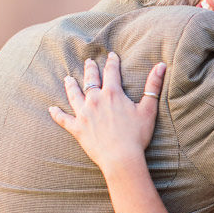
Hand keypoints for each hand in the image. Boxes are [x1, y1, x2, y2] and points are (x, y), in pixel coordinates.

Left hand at [49, 52, 165, 173]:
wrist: (121, 157)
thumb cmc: (137, 134)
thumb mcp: (148, 108)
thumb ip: (153, 85)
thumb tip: (162, 65)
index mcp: (112, 93)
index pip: (111, 72)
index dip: (112, 62)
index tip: (111, 55)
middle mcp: (95, 100)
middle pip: (90, 79)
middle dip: (90, 69)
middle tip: (88, 62)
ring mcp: (83, 113)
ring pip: (73, 95)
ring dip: (71, 85)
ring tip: (68, 79)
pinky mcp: (76, 128)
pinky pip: (63, 119)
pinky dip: (56, 114)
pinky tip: (51, 109)